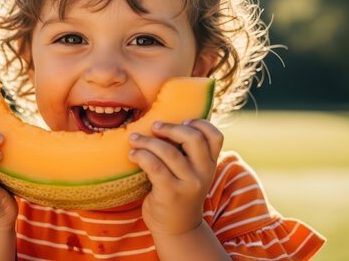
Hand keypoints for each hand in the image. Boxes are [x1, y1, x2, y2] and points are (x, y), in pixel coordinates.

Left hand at [127, 119, 223, 235]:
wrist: (177, 229)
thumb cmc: (180, 193)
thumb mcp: (193, 173)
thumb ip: (189, 153)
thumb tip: (165, 123)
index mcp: (210, 164)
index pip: (215, 137)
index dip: (200, 123)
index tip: (183, 120)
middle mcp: (203, 173)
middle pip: (193, 138)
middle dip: (171, 128)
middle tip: (154, 126)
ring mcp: (188, 184)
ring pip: (169, 152)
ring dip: (147, 141)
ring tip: (134, 139)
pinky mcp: (170, 193)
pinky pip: (154, 166)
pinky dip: (141, 156)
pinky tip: (133, 155)